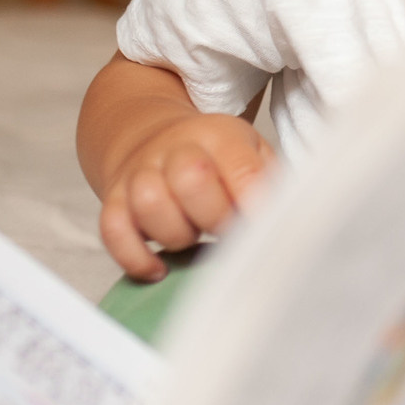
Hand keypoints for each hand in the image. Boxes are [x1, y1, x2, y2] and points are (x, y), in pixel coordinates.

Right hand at [96, 113, 271, 279]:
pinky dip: (135, 257)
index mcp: (219, 135)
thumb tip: (292, 225)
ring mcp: (139, 173)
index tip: (265, 231)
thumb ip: (270, 185)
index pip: (242, 170)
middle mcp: (175, 148)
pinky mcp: (113, 199)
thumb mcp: (252, 154)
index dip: (256, 208)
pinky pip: (112, 230)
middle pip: (191, 180)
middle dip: (216, 219)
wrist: (153, 137)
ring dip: (176, 235)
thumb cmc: (216, 159)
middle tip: (228, 232)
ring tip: (193, 240)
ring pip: (149, 203)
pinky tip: (159, 268)